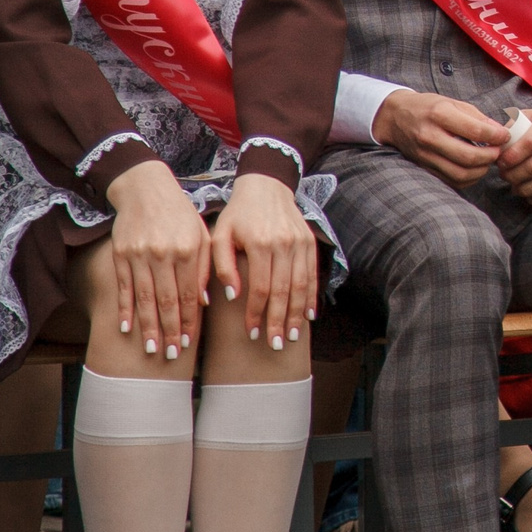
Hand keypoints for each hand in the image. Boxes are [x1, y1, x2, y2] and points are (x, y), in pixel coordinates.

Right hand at [105, 159, 210, 361]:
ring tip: (151, 349)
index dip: (190, 321)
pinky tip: (125, 328)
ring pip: (144, 298)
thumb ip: (207, 267)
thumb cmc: (181, 215)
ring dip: (148, 326)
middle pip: (167, 300)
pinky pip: (124, 287)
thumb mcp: (203, 235)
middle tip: (171, 355)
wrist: (147, 189)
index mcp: (190, 250)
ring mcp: (140, 255)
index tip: (189, 343)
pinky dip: (124, 309)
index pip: (190, 294)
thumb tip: (206, 302)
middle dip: (170, 330)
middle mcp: (164, 254)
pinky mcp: (120, 254)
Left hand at [212, 172, 318, 349]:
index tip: (252, 332)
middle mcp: (284, 244)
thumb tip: (231, 296)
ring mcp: (300, 243)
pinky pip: (312, 275)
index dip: (257, 313)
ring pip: (301, 285)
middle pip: (284, 291)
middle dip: (279, 320)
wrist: (266, 188)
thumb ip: (222, 266)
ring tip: (291, 336)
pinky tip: (308, 315)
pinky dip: (311, 296)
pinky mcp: (310, 243)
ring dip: (296, 313)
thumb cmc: (237, 215)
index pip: (260, 287)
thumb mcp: (219, 235)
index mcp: (260, 244)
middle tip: (274, 344)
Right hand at [373, 90, 510, 187]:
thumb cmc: (428, 107)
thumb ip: (478, 118)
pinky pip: (451, 181)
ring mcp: (425, 155)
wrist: (395, 118)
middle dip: (490, 156)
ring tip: (488, 161)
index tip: (505, 136)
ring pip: (460, 174)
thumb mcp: (453, 103)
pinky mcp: (423, 168)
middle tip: (499, 151)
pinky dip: (468, 179)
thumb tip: (500, 132)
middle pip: (468, 157)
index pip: (475, 130)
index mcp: (440, 114)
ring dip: (481, 170)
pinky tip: (475, 168)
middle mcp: (430, 137)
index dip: (496, 136)